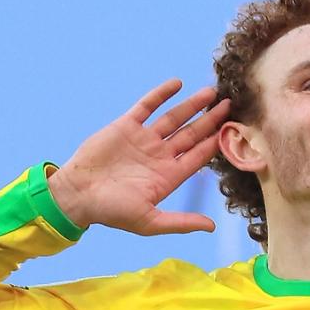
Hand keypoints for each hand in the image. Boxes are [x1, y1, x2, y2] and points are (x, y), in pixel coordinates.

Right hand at [48, 79, 230, 234]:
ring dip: (192, 105)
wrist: (76, 195)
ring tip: (211, 92)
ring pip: (174, 118)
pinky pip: (147, 106)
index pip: (198, 156)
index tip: (234, 130)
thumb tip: (211, 227)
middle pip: (191, 134)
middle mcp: (160, 156)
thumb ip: (181, 222)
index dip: (215, 143)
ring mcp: (144, 140)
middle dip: (210, 120)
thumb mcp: (149, 222)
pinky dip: (161, 94)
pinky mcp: (126, 126)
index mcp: (168, 176)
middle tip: (229, 105)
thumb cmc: (111, 212)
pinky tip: (177, 83)